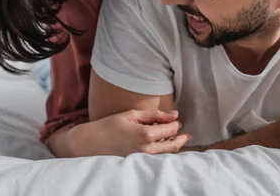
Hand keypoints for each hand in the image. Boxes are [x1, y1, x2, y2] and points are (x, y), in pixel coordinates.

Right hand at [66, 109, 190, 156]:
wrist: (92, 143)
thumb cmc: (110, 125)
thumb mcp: (132, 114)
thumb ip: (155, 115)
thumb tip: (174, 115)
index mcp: (146, 134)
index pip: (170, 129)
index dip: (175, 124)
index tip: (175, 120)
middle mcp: (147, 149)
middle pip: (173, 145)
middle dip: (181, 138)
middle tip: (187, 134)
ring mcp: (143, 159)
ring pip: (166, 154)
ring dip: (175, 146)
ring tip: (179, 140)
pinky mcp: (139, 164)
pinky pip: (157, 159)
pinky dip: (164, 152)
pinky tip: (164, 147)